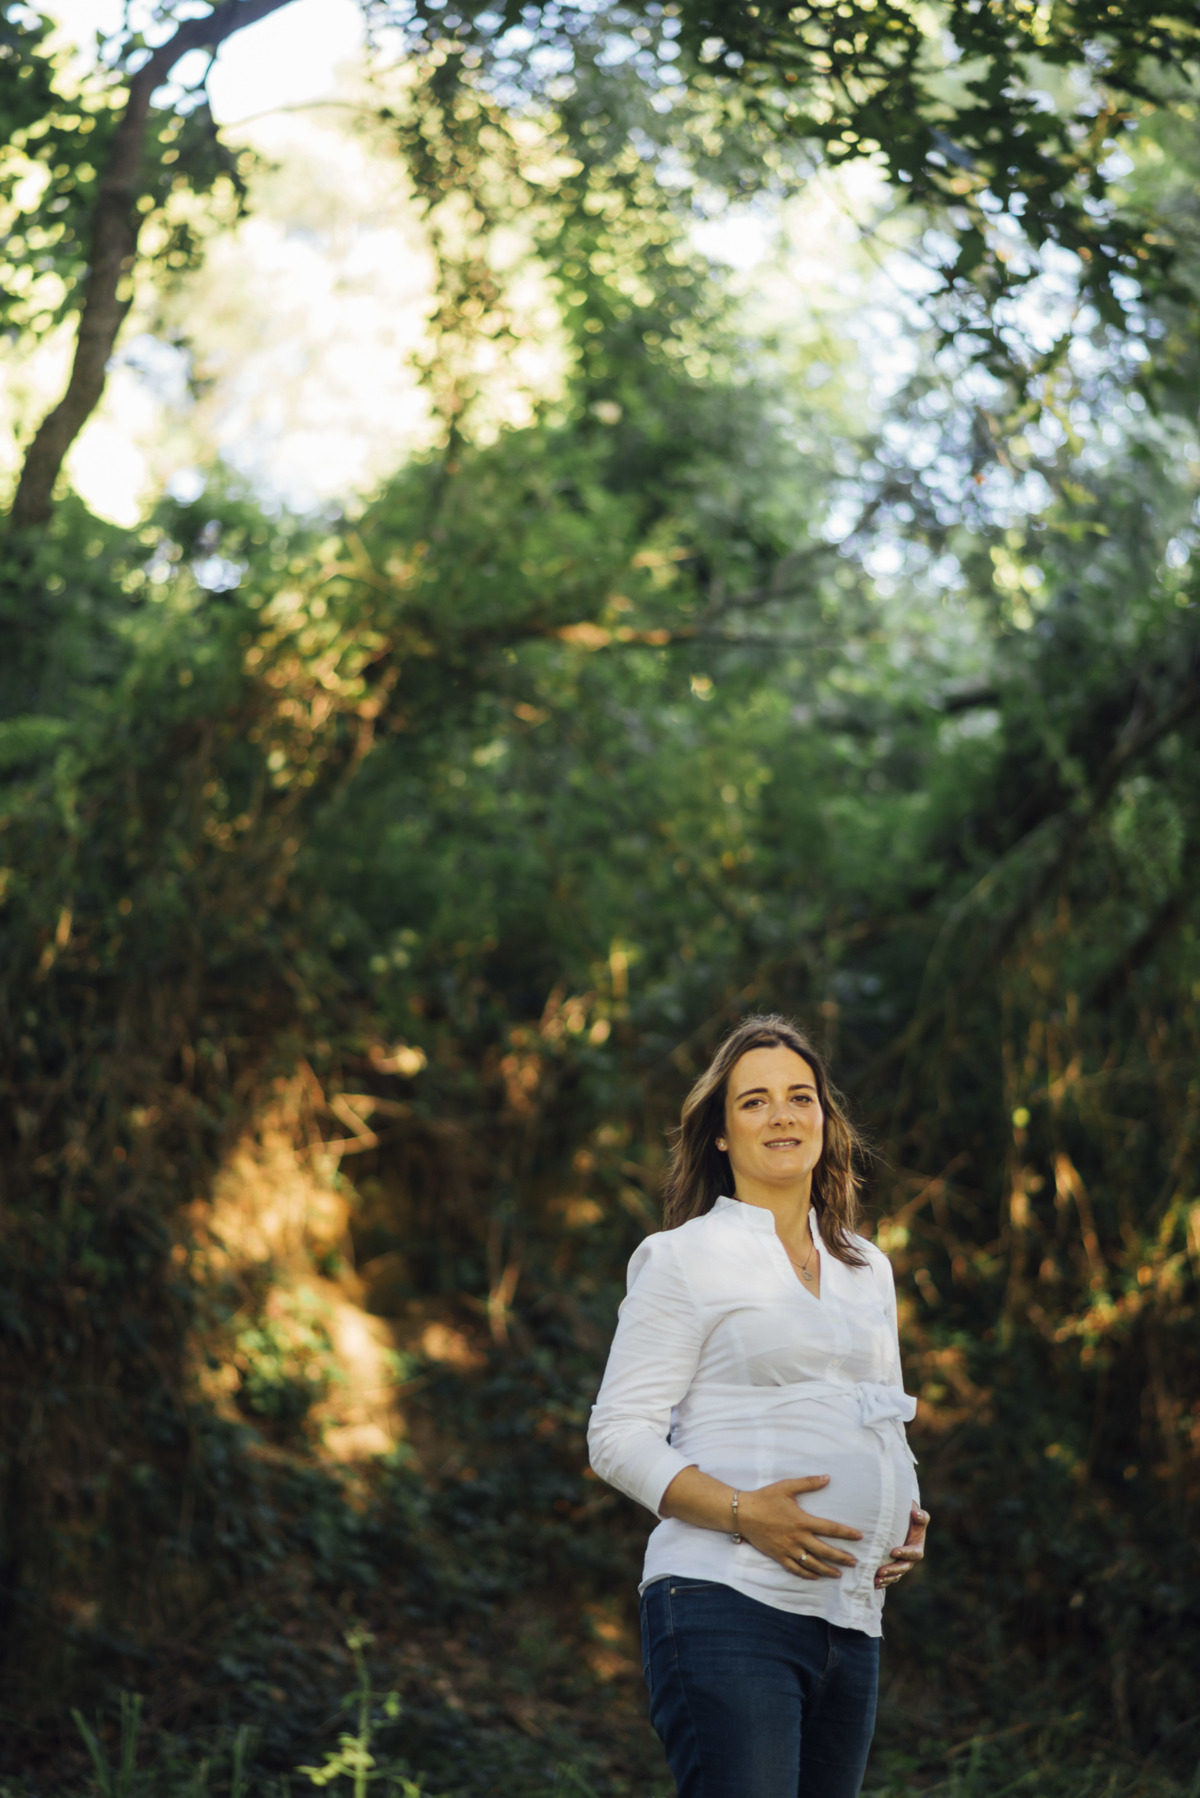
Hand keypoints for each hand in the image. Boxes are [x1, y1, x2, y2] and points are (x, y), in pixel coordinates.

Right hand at [738, 1476, 862, 1580]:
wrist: (743, 1513)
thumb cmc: (765, 1498)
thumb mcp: (787, 1486)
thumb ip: (808, 1483)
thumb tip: (827, 1477)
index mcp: (802, 1521)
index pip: (830, 1528)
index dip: (846, 1533)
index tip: (859, 1536)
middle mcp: (798, 1538)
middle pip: (825, 1551)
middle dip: (841, 1558)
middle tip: (854, 1563)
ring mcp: (788, 1549)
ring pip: (812, 1564)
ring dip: (827, 1570)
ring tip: (839, 1574)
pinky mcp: (778, 1556)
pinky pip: (795, 1569)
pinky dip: (807, 1574)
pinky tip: (815, 1577)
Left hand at [874, 1502, 929, 1590]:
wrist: (905, 1526)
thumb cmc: (912, 1520)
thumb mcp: (919, 1517)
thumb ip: (920, 1516)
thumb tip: (915, 1513)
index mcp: (917, 1549)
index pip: (913, 1553)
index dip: (904, 1553)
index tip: (893, 1551)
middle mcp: (910, 1560)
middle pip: (902, 1568)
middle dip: (892, 1570)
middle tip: (880, 1571)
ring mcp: (901, 1566)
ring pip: (895, 1576)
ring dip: (886, 1579)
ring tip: (875, 1579)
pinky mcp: (894, 1570)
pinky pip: (889, 1579)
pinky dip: (882, 1582)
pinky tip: (873, 1583)